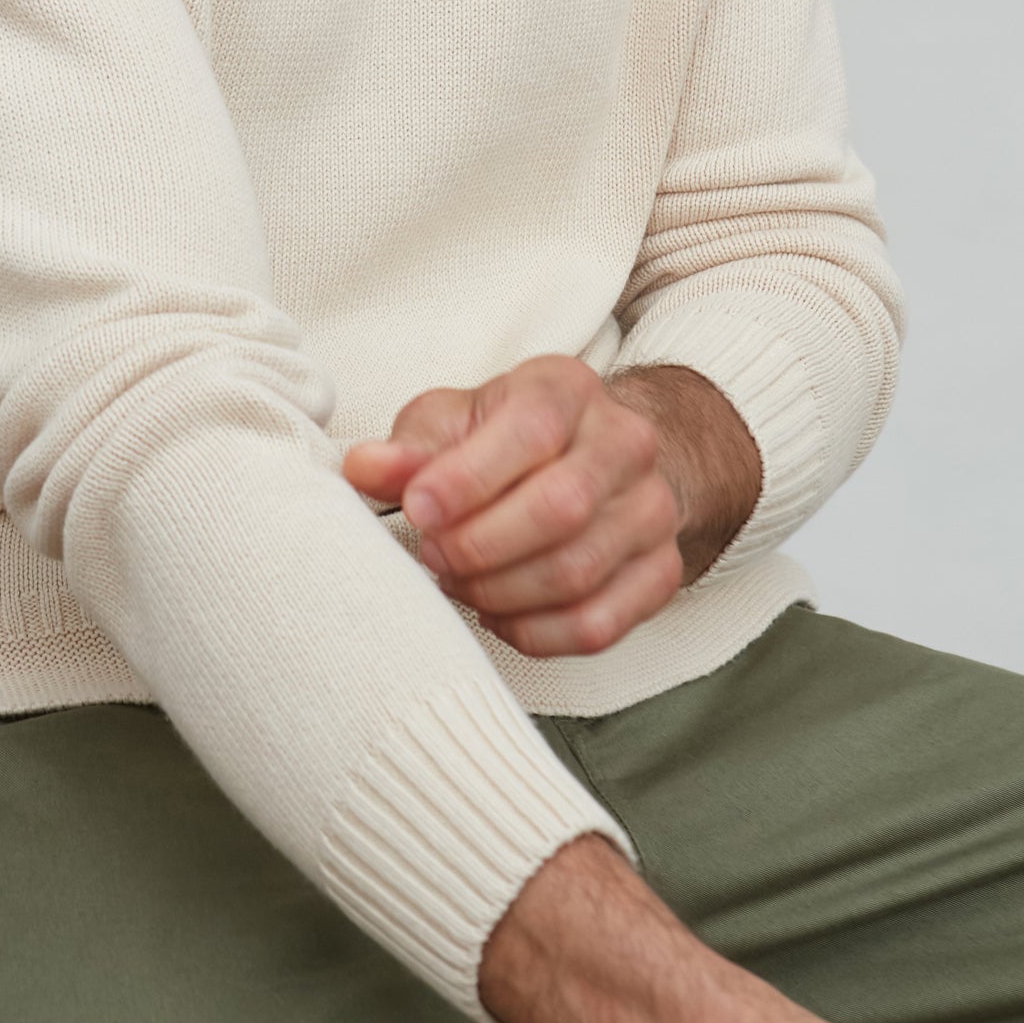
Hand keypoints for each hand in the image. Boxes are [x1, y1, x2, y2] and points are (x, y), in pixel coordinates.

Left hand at [342, 356, 758, 658]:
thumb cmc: (504, 439)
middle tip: (433, 555)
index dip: (468, 479)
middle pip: (561, 508)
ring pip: (578, 572)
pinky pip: (598, 624)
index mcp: (566, 389)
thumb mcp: (450, 422)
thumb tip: (362, 470)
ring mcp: (652, 510)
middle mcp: (625, 443)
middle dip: (480, 545)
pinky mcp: (661, 572)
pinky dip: (534, 633)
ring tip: (458, 581)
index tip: (417, 510)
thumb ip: (408, 449)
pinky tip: (498, 613)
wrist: (593, 459)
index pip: (531, 430)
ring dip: (500, 592)